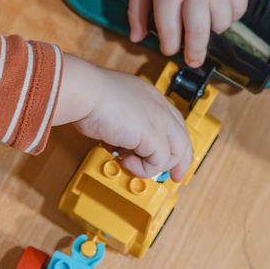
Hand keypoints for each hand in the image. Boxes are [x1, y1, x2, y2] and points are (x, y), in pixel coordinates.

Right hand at [53, 54, 192, 179]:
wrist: (86, 91)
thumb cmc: (90, 95)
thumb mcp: (113, 108)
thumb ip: (124, 125)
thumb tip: (122, 144)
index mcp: (150, 96)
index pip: (172, 121)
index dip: (173, 141)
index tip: (169, 157)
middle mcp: (159, 107)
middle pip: (182, 138)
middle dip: (180, 161)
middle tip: (174, 177)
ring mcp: (159, 121)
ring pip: (175, 152)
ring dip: (153, 166)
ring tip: (130, 163)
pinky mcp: (153, 136)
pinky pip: (158, 163)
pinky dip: (142, 169)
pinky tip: (124, 161)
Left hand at [128, 0, 246, 67]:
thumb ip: (136, 10)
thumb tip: (135, 39)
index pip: (170, 31)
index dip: (169, 46)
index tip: (169, 49)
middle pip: (199, 32)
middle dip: (195, 52)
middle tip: (193, 61)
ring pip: (222, 23)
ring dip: (213, 30)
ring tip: (203, 24)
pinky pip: (239, 8)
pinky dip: (231, 16)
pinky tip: (218, 11)